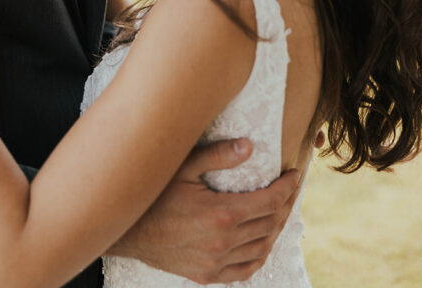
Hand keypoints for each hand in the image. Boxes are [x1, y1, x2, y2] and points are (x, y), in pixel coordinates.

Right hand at [109, 138, 299, 282]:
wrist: (127, 231)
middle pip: (270, 224)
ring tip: (280, 210)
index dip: (286, 187)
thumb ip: (217, 156)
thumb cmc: (154, 193)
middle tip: (291, 189)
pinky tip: (262, 242)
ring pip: (261, 248)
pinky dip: (259, 255)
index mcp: (221, 214)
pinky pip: (245, 270)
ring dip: (276, 228)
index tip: (294, 174)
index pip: (268, 201)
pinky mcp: (207, 275)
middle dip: (285, 204)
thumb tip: (249, 146)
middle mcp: (223, 242)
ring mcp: (215, 262)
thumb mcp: (183, 166)